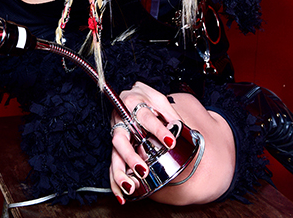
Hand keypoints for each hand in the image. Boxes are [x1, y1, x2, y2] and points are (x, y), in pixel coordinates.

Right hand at [109, 82, 234, 204]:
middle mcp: (120, 118)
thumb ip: (169, 113)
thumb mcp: (160, 100)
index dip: (158, 130)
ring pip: (114, 153)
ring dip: (120, 172)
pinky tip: (121, 195)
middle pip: (120, 139)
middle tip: (142, 170)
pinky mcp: (115, 144)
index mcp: (132, 102)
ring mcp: (116, 132)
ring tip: (131, 186)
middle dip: (130, 156)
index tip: (171, 142)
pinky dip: (115, 181)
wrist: (132, 96)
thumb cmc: (147, 99)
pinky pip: (112, 163)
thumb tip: (180, 128)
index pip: (145, 118)